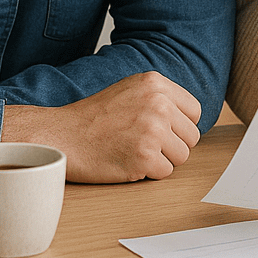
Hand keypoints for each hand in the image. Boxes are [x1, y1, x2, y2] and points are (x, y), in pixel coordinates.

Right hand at [1, 71, 201, 182]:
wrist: (62, 135)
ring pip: (182, 156)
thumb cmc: (94, 117)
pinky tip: (128, 162)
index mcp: (156, 83)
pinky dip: (149, 174)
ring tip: (134, 151)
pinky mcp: (144, 157)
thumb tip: (190, 116)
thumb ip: (160, 97)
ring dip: (161, 160)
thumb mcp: (130, 89)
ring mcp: (152, 130)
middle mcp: (158, 103)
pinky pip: (165, 173)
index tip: (163, 131)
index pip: (194, 111)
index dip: (180, 125)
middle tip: (145, 144)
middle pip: (191, 136)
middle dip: (172, 145)